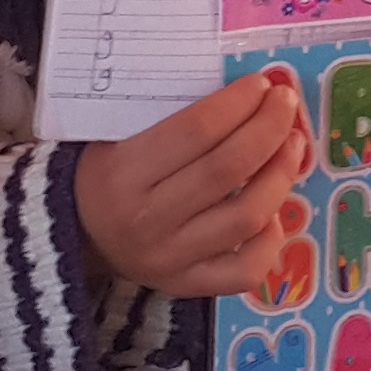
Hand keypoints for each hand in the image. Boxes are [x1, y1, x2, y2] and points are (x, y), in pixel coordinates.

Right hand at [75, 75, 310, 299]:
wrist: (78, 236)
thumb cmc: (106, 174)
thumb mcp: (116, 136)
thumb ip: (170, 116)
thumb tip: (243, 92)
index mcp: (123, 173)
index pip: (196, 130)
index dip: (237, 104)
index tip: (260, 85)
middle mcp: (147, 220)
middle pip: (227, 169)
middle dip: (268, 129)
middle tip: (285, 103)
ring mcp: (171, 258)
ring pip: (246, 216)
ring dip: (280, 175)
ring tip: (292, 144)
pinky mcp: (188, 286)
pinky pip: (245, 269)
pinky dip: (271, 240)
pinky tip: (274, 211)